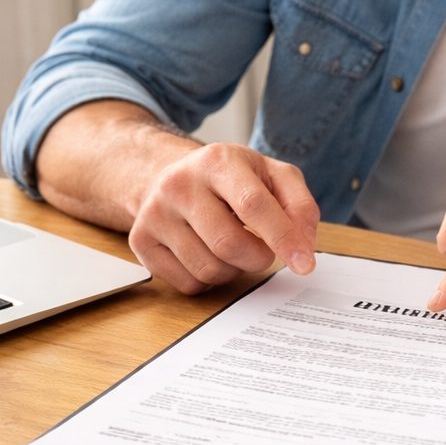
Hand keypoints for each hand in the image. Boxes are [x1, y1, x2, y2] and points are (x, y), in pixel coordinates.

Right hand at [128, 143, 318, 294]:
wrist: (173, 176)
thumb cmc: (233, 180)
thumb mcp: (272, 176)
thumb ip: (299, 206)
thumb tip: (304, 246)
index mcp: (217, 161)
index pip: (253, 205)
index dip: (283, 238)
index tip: (305, 265)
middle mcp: (179, 183)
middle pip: (229, 245)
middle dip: (258, 258)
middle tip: (262, 250)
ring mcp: (155, 213)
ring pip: (209, 269)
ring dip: (233, 270)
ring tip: (230, 245)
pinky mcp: (141, 241)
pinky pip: (188, 284)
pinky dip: (209, 280)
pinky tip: (207, 254)